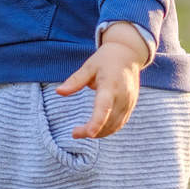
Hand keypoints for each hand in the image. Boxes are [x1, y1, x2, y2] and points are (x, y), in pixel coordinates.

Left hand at [55, 22, 147, 137]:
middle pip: (108, 121)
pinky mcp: (131, 106)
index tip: (89, 133)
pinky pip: (120, 123)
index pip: (104, 107)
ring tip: (81, 132)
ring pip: (115, 126)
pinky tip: (96, 131)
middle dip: (91, 131)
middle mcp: (122, 96)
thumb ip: (75, 81)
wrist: (128, 54)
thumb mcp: (88, 66)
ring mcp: (129, 102)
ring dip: (99, 133)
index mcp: (110, 85)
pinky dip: (108, 130)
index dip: (97, 122)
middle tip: (74, 133)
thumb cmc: (105, 60)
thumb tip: (58, 92)